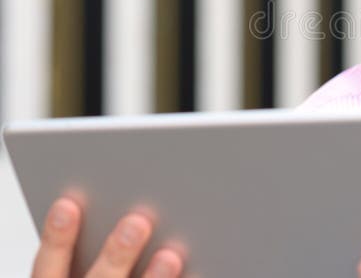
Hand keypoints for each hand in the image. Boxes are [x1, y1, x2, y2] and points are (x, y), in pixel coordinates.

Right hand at [32, 197, 183, 277]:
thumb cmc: (101, 276)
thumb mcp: (80, 270)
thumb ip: (93, 247)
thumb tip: (134, 208)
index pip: (48, 268)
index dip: (57, 238)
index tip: (68, 205)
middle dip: (116, 254)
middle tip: (137, 222)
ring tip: (171, 255)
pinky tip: (196, 271)